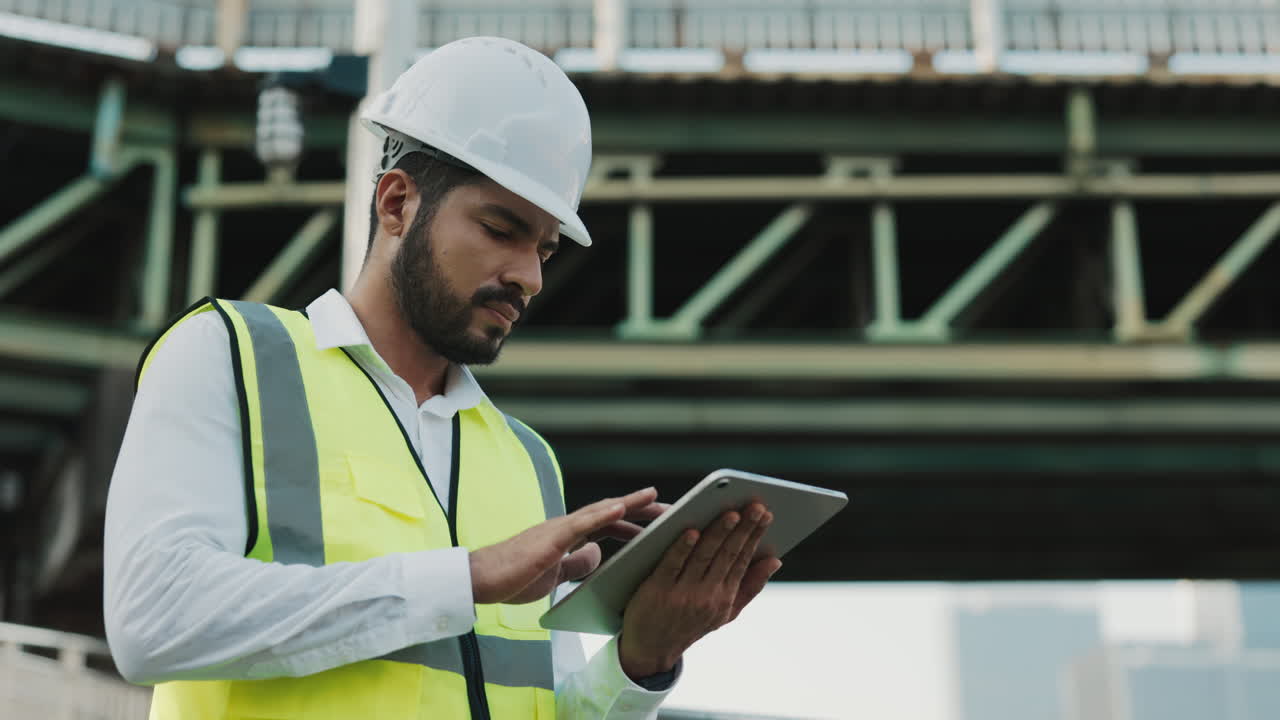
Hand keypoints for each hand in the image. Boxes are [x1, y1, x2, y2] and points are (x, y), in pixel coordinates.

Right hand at [469, 487, 665, 604]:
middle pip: (612, 513)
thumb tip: (598, 556)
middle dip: (643, 511)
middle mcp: (568, 527)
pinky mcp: (550, 537)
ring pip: (601, 511)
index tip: (662, 524)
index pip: (610, 525)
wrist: (482, 581)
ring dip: (630, 503)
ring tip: (656, 498)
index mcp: (569, 537)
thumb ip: (576, 563)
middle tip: (674, 511)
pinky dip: (602, 513)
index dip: (636, 523)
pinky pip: (581, 523)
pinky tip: (621, 507)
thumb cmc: (513, 577)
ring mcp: (559, 529)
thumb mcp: (555, 575)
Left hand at [617, 502, 781, 678]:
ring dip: (718, 533)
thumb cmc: (689, 624)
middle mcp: (706, 595)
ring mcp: (682, 593)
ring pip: (704, 556)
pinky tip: (691, 531)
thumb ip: (750, 586)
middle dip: (744, 528)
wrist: (650, 650)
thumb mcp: (725, 613)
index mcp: (724, 597)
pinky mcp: (657, 590)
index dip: (755, 535)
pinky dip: (682, 547)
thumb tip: (775, 560)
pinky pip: (672, 565)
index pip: (743, 559)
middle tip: (756, 505)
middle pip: (728, 555)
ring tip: (731, 513)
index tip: (766, 513)